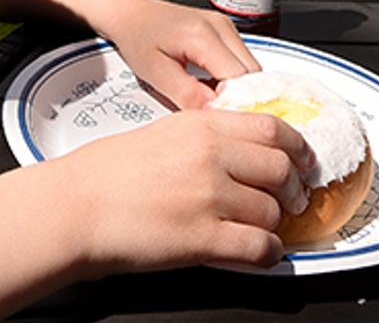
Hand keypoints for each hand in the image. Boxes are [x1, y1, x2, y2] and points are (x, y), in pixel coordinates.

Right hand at [50, 108, 313, 273]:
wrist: (75, 207)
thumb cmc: (106, 173)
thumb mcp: (163, 133)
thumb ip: (206, 137)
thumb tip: (241, 152)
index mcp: (202, 126)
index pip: (272, 128)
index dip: (298, 148)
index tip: (303, 161)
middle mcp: (212, 157)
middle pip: (281, 169)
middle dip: (293, 189)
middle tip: (291, 200)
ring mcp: (209, 198)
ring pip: (272, 211)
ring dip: (274, 225)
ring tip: (263, 229)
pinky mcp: (202, 239)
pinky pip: (259, 247)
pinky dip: (268, 254)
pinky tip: (259, 254)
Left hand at [98, 0, 261, 109]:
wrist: (133, 14)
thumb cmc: (139, 38)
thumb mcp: (155, 74)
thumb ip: (187, 95)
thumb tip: (215, 114)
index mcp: (202, 35)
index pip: (238, 78)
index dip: (233, 104)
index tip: (220, 121)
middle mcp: (220, 27)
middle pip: (252, 74)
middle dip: (240, 99)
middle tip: (215, 114)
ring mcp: (226, 27)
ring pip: (252, 69)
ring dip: (238, 90)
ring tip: (211, 100)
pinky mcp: (226, 31)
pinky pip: (243, 61)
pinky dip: (233, 79)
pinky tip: (213, 87)